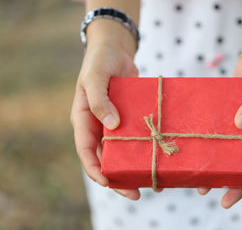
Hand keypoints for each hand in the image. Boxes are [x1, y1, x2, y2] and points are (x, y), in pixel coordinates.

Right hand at [70, 19, 141, 199]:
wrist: (115, 49)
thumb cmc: (100, 61)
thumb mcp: (95, 78)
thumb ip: (100, 101)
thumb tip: (111, 127)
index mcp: (84, 119)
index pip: (86, 151)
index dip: (95, 169)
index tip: (108, 183)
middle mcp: (98, 125)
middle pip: (106, 158)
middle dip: (118, 177)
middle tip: (135, 193)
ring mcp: (113, 122)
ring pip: (121, 151)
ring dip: (132, 166)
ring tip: (149, 181)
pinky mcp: (129, 117)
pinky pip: (134, 136)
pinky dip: (142, 147)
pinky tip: (157, 156)